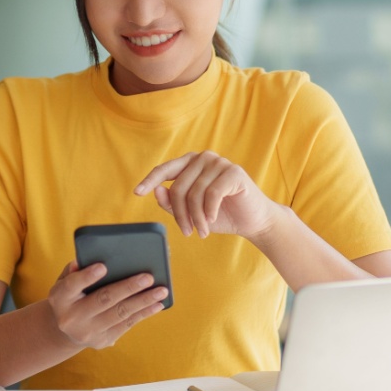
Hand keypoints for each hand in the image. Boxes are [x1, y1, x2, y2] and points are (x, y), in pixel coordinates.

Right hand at [45, 261, 168, 349]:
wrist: (64, 330)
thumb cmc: (71, 295)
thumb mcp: (65, 282)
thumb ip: (74, 271)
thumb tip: (84, 261)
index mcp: (59, 298)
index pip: (72, 286)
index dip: (87, 277)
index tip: (103, 266)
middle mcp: (72, 318)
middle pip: (103, 300)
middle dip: (128, 288)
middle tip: (148, 277)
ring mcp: (88, 332)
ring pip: (120, 314)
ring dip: (143, 301)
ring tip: (161, 290)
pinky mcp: (103, 341)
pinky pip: (127, 324)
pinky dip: (144, 313)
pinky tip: (158, 304)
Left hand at [134, 150, 282, 239]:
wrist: (253, 221)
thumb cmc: (221, 215)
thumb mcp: (191, 212)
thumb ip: (172, 203)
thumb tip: (155, 191)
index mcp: (190, 164)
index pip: (165, 169)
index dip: (150, 180)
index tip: (137, 192)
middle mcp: (203, 158)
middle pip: (178, 187)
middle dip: (180, 214)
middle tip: (187, 232)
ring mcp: (219, 163)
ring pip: (195, 192)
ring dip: (196, 217)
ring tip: (202, 231)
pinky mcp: (234, 172)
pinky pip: (212, 193)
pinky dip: (210, 210)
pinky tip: (212, 220)